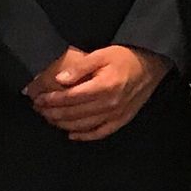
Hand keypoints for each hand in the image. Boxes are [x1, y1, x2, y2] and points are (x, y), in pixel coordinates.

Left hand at [29, 46, 166, 143]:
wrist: (152, 67)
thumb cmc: (126, 58)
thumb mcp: (102, 54)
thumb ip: (80, 67)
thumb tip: (59, 80)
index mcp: (103, 87)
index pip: (70, 98)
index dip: (52, 100)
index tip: (38, 99)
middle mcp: (109, 104)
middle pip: (74, 113)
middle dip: (52, 113)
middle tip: (38, 110)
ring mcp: (116, 115)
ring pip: (83, 125)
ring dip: (63, 124)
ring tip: (50, 119)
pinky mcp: (121, 120)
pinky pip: (100, 132)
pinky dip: (84, 136)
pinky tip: (72, 134)